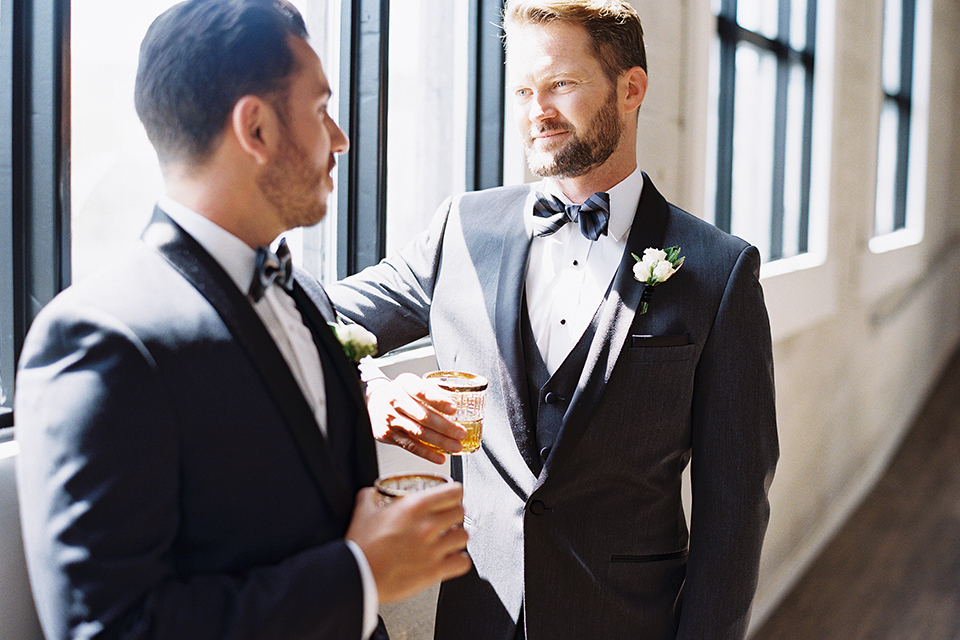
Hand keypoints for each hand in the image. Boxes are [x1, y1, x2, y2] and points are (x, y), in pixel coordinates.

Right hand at [346, 483, 470, 603]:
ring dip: (456, 537)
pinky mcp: (434, 571)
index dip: (454, 493)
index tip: (450, 497)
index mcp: (414, 507)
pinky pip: (462, 562)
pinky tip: (449, 559)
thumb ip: (372, 495)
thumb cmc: (361, 546)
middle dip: (454, 515)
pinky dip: (458, 561)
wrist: (357, 575)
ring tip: (447, 540)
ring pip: (463, 536)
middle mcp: (428, 526)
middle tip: (446, 519)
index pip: (454, 492)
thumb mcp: (363, 510)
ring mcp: (433, 549)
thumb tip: (375, 492)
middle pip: (461, 512)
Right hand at [366, 373, 465, 463]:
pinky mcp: (389, 435)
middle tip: (461, 432)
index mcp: (404, 384)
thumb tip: (459, 401)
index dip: (438, 400)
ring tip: (456, 446)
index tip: (453, 408)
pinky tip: (440, 457)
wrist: (374, 402)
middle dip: (445, 426)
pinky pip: (411, 446)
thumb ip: (432, 391)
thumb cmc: (399, 393)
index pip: (421, 391)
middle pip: (422, 416)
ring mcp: (391, 419)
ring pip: (418, 433)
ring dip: (440, 441)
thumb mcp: (412, 384)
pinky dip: (427, 453)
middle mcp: (396, 400)